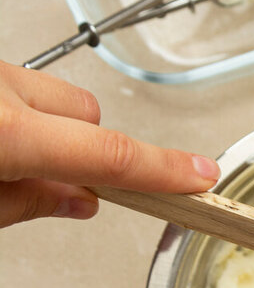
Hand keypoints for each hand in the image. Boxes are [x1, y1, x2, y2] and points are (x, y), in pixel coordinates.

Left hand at [0, 61, 219, 227]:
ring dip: (45, 126)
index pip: (108, 154)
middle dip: (84, 146)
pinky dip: (14, 111)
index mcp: (4, 133)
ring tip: (8, 158)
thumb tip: (73, 200)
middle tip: (53, 184)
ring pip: (50, 92)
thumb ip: (23, 203)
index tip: (199, 175)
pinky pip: (17, 84)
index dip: (163, 168)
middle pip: (85, 111)